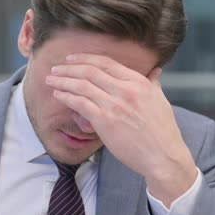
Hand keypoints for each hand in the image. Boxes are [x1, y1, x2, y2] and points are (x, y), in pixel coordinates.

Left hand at [45, 54, 197, 206]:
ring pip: (82, 85)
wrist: (163, 156)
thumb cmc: (162, 132)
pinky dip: (66, 97)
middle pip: (90, 71)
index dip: (85, 58)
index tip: (71, 59)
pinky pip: (80, 103)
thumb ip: (153, 83)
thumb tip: (155, 71)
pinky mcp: (104, 120)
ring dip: (63, 81)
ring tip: (50, 80)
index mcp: (138, 82)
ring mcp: (114, 104)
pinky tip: (58, 95)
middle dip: (69, 68)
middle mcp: (125, 89)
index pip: (106, 63)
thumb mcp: (161, 101)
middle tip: (55, 69)